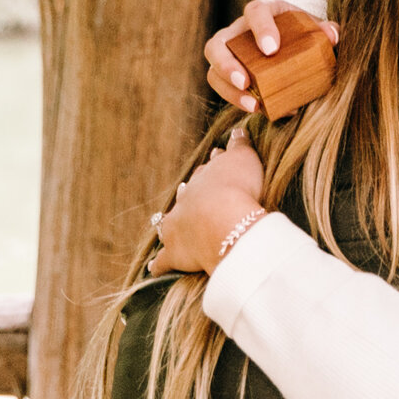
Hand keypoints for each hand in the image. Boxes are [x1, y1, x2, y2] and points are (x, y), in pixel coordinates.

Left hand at [147, 138, 267, 276]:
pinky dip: (158, 264)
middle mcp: (187, 201)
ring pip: (169, 225)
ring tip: (168, 225)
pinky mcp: (175, 254)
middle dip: (188, 193)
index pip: (207, 172)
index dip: (211, 170)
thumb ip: (240, 144)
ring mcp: (177, 228)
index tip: (212, 164)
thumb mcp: (244, 158)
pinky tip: (154, 267)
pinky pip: (163, 261)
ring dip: (169, 225)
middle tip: (187, 190)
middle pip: (186, 195)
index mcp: (204, 179)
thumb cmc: (238, 187)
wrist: (223, 220)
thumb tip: (237, 130)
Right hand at [204, 0, 340, 110]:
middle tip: (245, 82)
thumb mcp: (313, 26)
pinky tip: (260, 109)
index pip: (255, 11)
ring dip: (227, 88)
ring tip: (252, 104)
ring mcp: (229, 51)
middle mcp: (238, 29)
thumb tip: (332, 36)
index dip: (261, 28)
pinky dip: (236, 99)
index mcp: (263, 9)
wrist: (289, 37)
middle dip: (227, 64)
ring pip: (213, 68)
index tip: (272, 50)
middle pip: (219, 42)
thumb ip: (325, 30)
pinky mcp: (227, 71)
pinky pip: (221, 85)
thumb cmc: (300, 30)